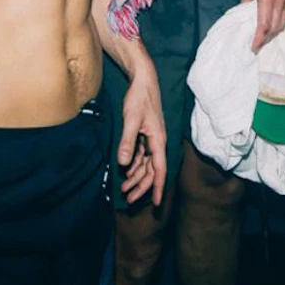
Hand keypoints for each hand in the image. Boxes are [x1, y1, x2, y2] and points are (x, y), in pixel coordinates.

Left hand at [118, 45, 167, 205]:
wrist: (143, 81)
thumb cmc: (140, 98)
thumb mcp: (132, 119)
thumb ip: (128, 142)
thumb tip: (124, 163)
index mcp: (158, 140)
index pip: (159, 169)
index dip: (158, 187)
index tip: (157, 204)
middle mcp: (157, 141)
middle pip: (152, 170)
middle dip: (142, 186)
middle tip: (129, 199)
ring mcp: (152, 138)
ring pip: (147, 164)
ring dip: (137, 176)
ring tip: (125, 188)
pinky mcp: (146, 134)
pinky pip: (142, 155)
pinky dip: (135, 164)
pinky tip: (127, 169)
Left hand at [241, 0, 284, 51]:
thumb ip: (246, 5)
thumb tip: (243, 19)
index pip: (264, 25)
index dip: (259, 39)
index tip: (254, 47)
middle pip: (275, 27)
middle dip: (266, 39)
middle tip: (257, 45)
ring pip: (283, 24)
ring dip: (274, 33)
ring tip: (265, 38)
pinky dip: (281, 24)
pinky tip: (274, 27)